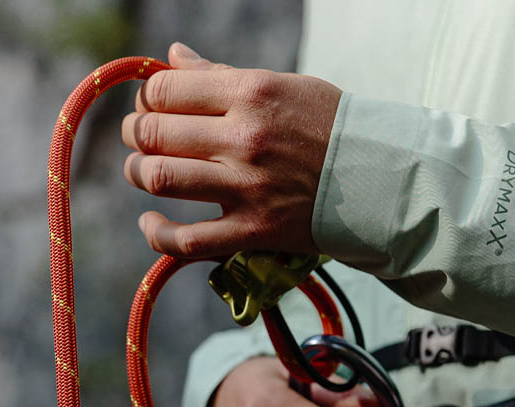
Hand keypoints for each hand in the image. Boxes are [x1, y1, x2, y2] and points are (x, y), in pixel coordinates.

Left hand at [122, 42, 341, 257]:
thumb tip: (171, 57)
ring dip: (137, 173)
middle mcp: (244, 138)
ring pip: (161, 178)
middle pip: (155, 133)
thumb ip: (220, 75)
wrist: (380, 179)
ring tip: (141, 170)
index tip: (150, 105)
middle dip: (135, 133)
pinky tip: (150, 223)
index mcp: (252, 93)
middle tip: (139, 137)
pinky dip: (158, 233)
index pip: (166, 90)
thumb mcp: (282, 85)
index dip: (146, 97)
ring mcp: (246, 188)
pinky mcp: (252, 232)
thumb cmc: (330, 126)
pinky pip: (187, 240)